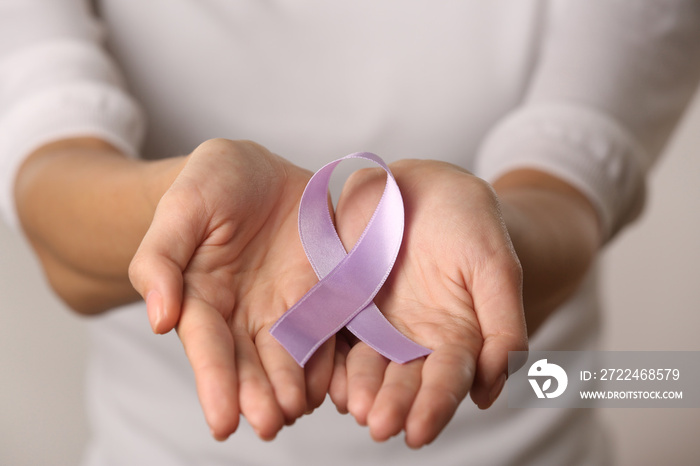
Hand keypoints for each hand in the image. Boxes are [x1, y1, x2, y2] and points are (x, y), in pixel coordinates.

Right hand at [129, 139, 333, 440]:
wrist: (259, 172)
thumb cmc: (211, 183)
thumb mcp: (182, 207)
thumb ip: (160, 259)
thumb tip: (158, 320)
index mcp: (202, 297)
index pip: (207, 346)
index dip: (215, 383)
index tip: (223, 422)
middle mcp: (242, 313)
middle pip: (249, 363)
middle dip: (257, 396)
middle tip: (268, 423)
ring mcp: (284, 306)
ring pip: (289, 357)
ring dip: (293, 387)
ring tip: (298, 408)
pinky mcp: (320, 294)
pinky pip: (328, 331)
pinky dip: (331, 359)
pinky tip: (337, 382)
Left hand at [328, 159, 527, 447]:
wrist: (426, 185)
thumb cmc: (470, 222)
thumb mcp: (496, 266)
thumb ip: (503, 326)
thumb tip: (490, 392)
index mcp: (455, 336)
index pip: (447, 379)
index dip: (435, 405)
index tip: (419, 432)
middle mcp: (413, 338)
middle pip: (403, 380)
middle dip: (393, 404)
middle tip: (378, 426)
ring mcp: (376, 321)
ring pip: (366, 364)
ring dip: (359, 388)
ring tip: (352, 406)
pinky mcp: (343, 300)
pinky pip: (333, 331)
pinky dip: (329, 354)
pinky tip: (323, 372)